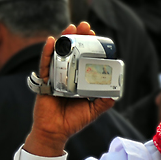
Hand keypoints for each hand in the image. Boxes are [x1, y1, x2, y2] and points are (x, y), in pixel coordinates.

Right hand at [24, 22, 115, 156]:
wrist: (56, 132)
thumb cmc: (73, 121)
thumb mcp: (93, 110)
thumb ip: (104, 101)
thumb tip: (115, 92)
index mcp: (78, 79)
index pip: (84, 58)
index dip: (89, 47)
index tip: (95, 37)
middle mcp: (67, 75)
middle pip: (72, 51)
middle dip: (78, 37)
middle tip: (85, 27)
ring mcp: (55, 76)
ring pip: (59, 54)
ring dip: (64, 39)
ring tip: (71, 28)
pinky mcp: (45, 81)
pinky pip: (45, 64)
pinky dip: (47, 52)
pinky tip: (51, 41)